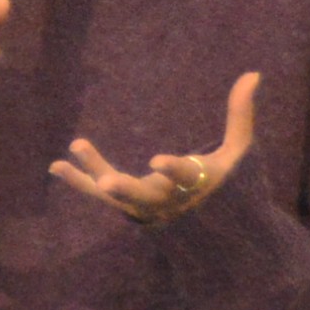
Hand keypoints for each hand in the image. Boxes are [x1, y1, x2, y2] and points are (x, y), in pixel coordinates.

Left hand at [58, 74, 262, 226]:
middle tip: (107, 183)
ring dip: (92, 177)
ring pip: (118, 195)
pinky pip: (102, 197)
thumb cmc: (230, 186)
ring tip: (70, 153)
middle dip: (126, 190)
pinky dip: (80, 182)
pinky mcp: (130, 209)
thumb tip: (253, 73)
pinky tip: (56, 166)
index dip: (172, 169)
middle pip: (145, 196)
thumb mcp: (238, 153)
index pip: (184, 177)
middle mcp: (169, 200)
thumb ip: (240, 115)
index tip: (156, 161)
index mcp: (197, 185)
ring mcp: (147, 207)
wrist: (218, 236)